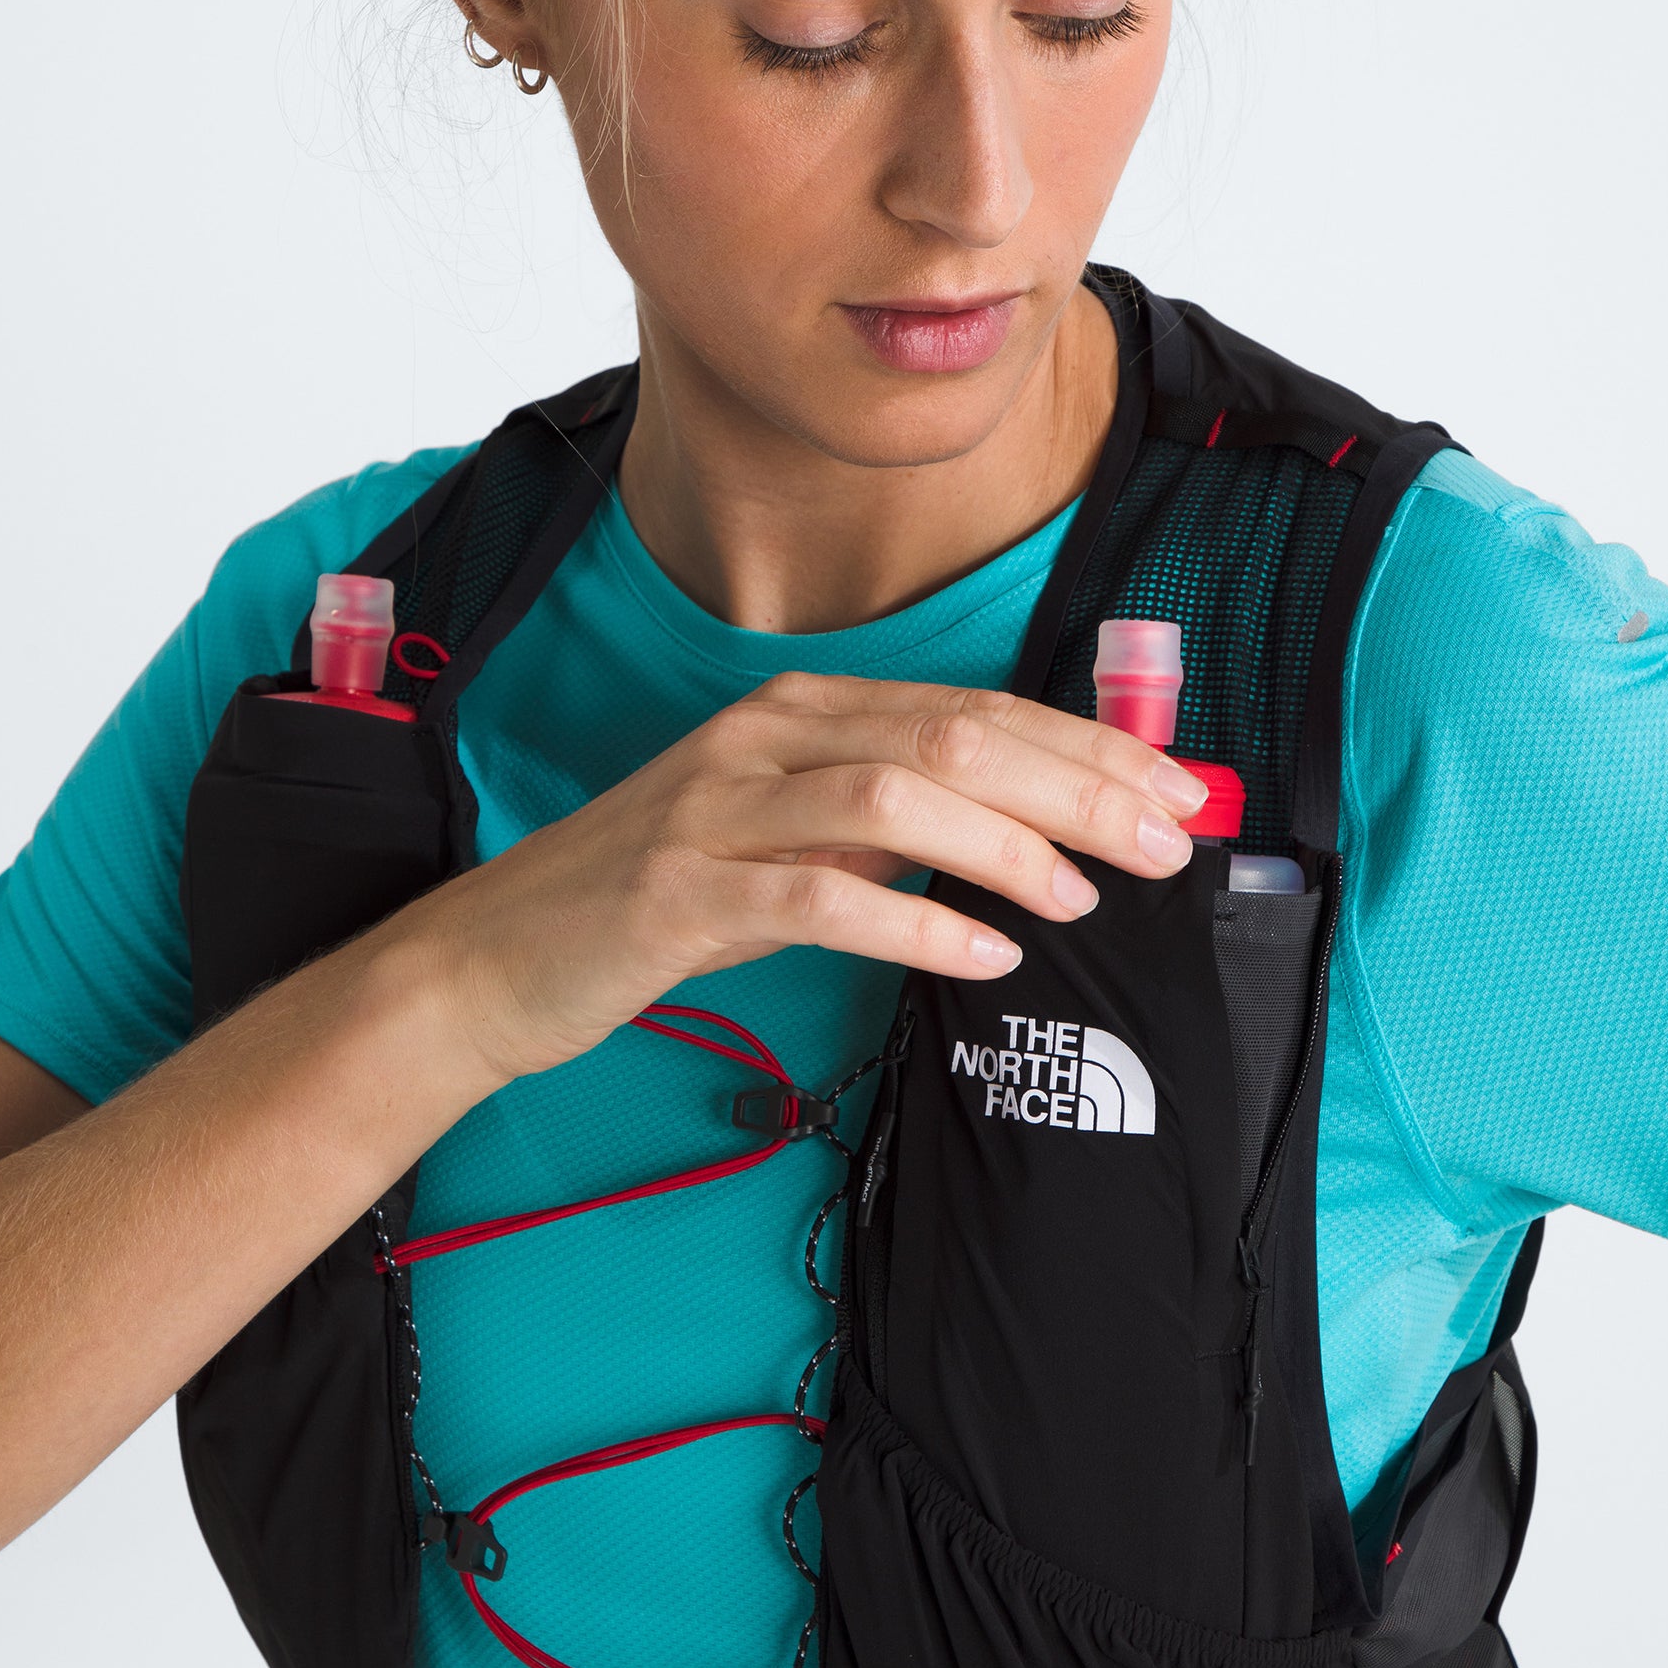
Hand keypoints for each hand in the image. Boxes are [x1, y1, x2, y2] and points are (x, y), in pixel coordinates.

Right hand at [385, 672, 1208, 1082]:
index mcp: (798, 711)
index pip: (972, 709)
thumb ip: (880, 822)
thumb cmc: (655, 899)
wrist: (493, 958)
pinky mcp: (680, 892)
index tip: (1173, 790)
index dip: (1084, 746)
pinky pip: (819, 896)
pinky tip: (985, 952)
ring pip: (893, 796)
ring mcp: (716, 809)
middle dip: (1076, 786)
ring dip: (1006, 845)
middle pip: (952, 737)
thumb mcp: (780, 838)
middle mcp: (762, 738)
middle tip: (1166, 841)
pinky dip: (914, 919)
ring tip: (1084, 897)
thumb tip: (1014, 830)